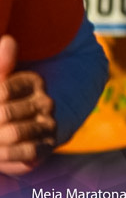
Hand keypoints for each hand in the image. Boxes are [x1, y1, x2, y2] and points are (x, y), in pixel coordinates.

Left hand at [0, 36, 56, 175]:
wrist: (8, 133)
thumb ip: (2, 64)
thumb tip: (8, 40)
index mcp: (33, 81)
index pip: (2, 91)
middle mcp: (45, 101)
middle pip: (4, 114)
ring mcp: (48, 124)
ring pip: (14, 133)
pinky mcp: (48, 147)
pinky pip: (27, 153)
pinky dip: (6, 156)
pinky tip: (0, 152)